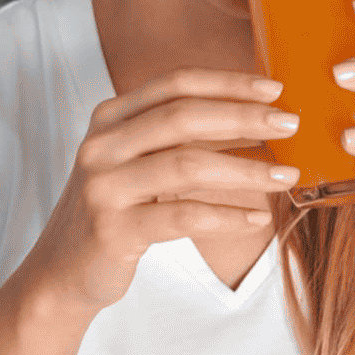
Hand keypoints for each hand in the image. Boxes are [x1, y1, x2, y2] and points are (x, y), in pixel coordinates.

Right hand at [22, 69, 301, 313]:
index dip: (227, 83)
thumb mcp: (139, 161)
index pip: (175, 84)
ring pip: (186, 166)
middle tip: (291, 124)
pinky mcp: (113, 230)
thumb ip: (180, 136)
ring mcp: (103, 187)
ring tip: (287, 176)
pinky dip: (227, 217)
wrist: (62, 271)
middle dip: (244, 117)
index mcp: (111, 117)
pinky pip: (183, 217)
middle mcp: (102, 145)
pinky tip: (258, 219)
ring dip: (245, 170)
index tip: (274, 89)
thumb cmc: (117, 209)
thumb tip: (256, 117)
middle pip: (183, 117)